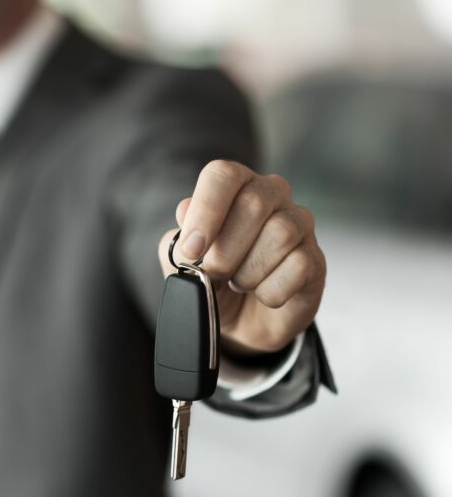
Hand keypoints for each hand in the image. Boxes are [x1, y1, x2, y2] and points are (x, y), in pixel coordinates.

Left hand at [158, 160, 325, 355]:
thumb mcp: (182, 261)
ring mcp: (299, 224)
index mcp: (235, 186)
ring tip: (240, 283)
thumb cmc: (210, 279)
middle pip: (253, 203)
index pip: (223, 175)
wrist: (236, 321)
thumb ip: (180, 237)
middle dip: (226, 250)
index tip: (192, 249)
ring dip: (249, 271)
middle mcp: (272, 195)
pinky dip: (271, 290)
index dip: (206, 211)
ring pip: (280, 233)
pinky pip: (299, 266)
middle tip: (216, 273)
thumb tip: (185, 210)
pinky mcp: (316, 258)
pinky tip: (263, 294)